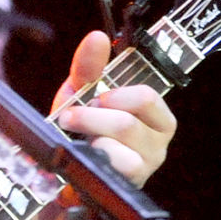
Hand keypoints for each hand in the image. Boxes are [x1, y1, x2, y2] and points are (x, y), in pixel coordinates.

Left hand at [50, 31, 177, 183]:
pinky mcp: (133, 183)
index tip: (95, 99)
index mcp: (154, 117)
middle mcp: (158, 142)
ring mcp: (147, 165)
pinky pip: (120, 163)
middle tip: (71, 119)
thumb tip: (97, 36)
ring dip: (91, 134)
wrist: (62, 172)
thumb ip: (88, 67)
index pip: (148, 96)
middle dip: (92, 116)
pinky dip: (96, 154)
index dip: (116, 95)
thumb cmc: (79, 133)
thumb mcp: (80, 96)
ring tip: (78, 139)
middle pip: (130, 119)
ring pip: (124, 139)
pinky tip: (86, 158)